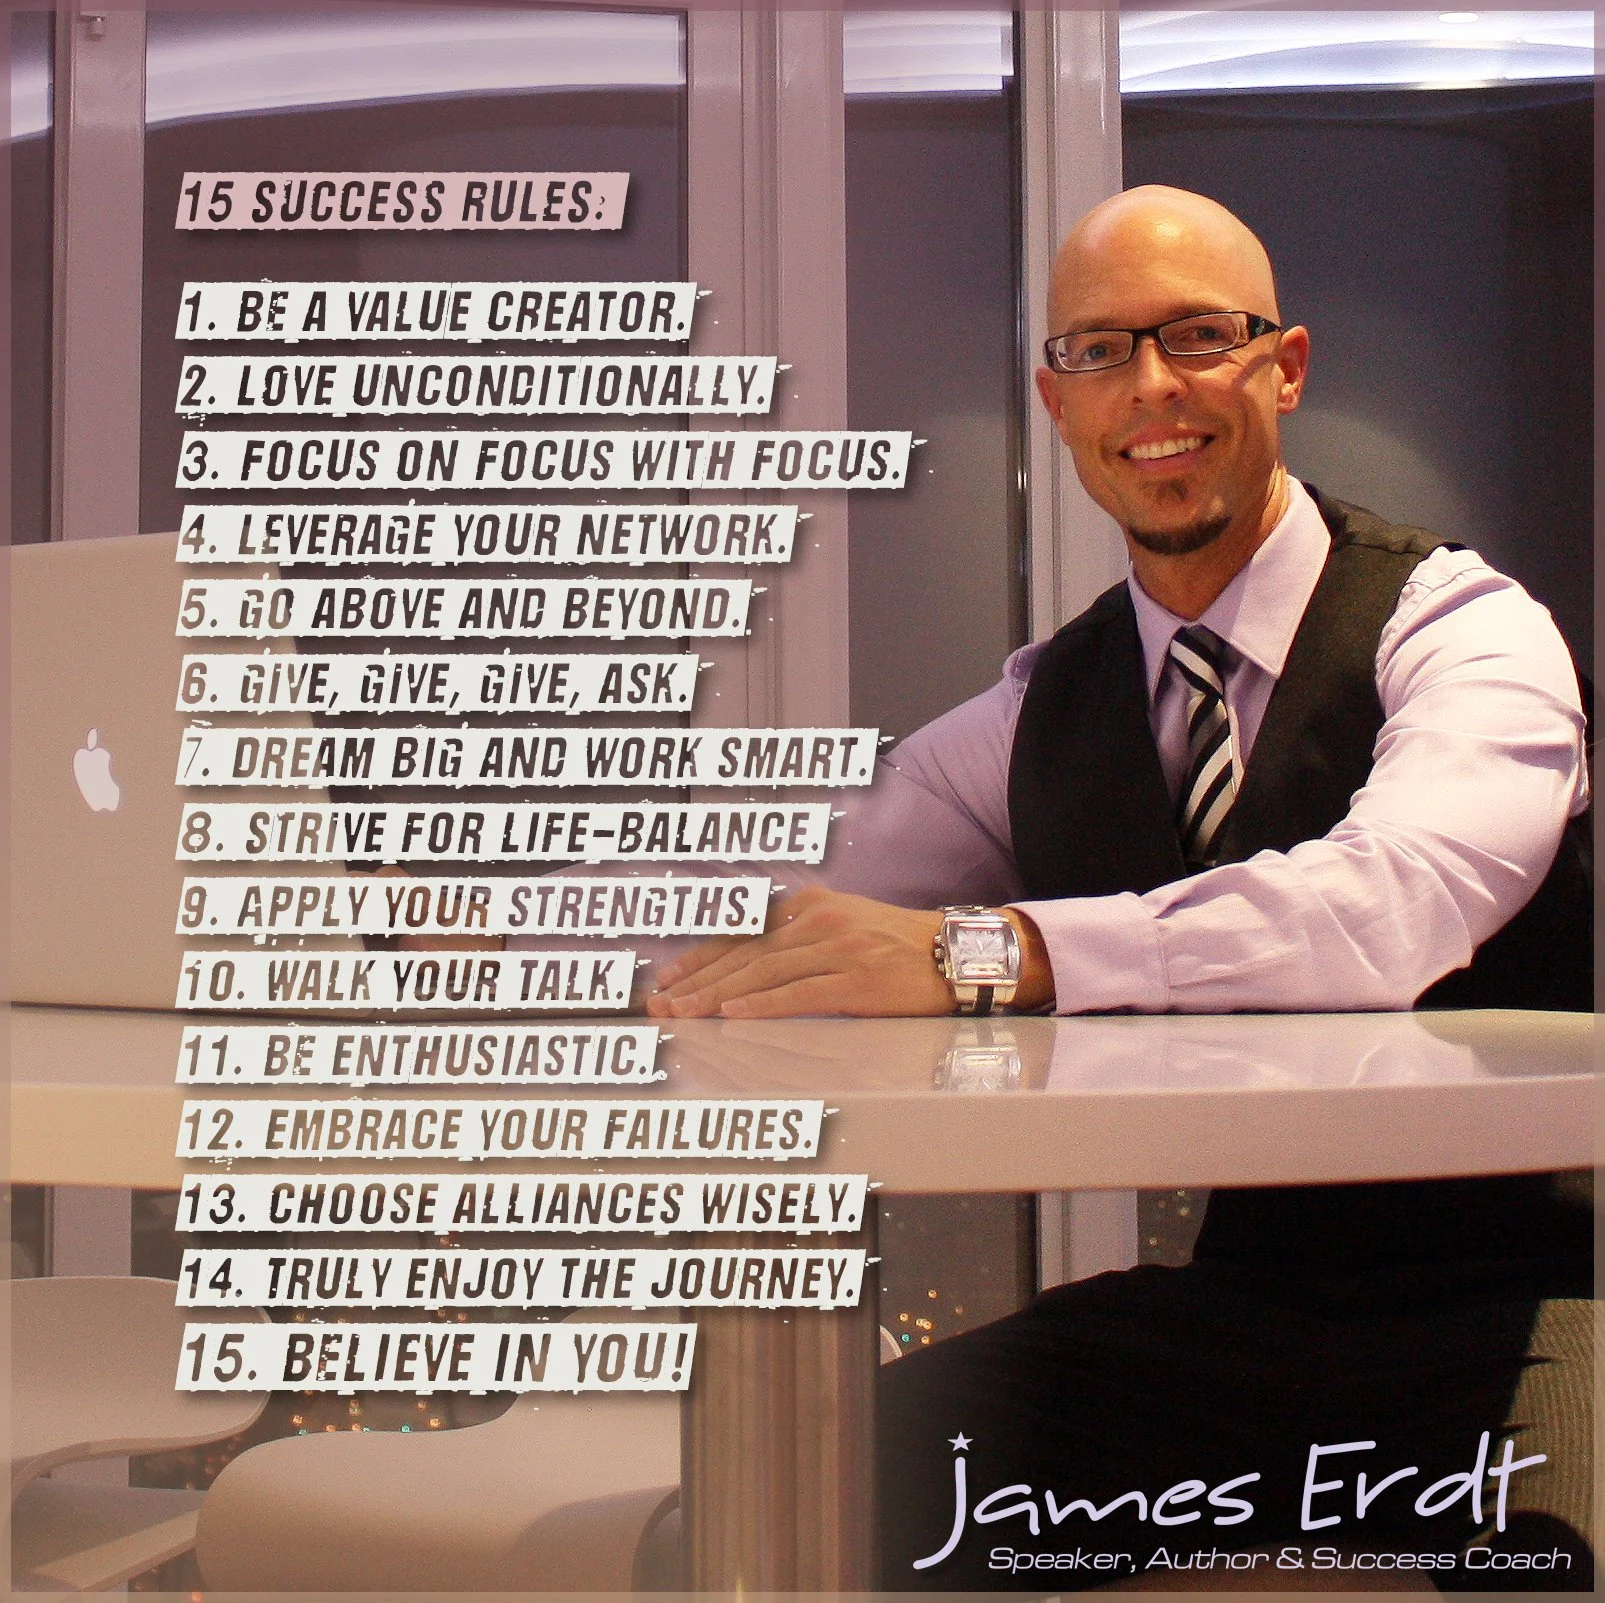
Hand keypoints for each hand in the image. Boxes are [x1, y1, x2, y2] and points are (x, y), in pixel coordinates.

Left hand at [646, 887, 952, 1018]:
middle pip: (744, 955)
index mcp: (809, 906)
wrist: (956, 954)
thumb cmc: (897, 946)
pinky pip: (799, 993)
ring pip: (763, 974)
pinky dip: (763, 1004)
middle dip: (697, 981)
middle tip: (661, 1003)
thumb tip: (745, 967)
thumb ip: (796, 939)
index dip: (700, 958)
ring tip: (684, 1012)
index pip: (742, 935)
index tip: (666, 979)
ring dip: (717, 996)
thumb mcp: (842, 924)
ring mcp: (839, 949)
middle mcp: (818, 921)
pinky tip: (732, 1013)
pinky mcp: (858, 980)